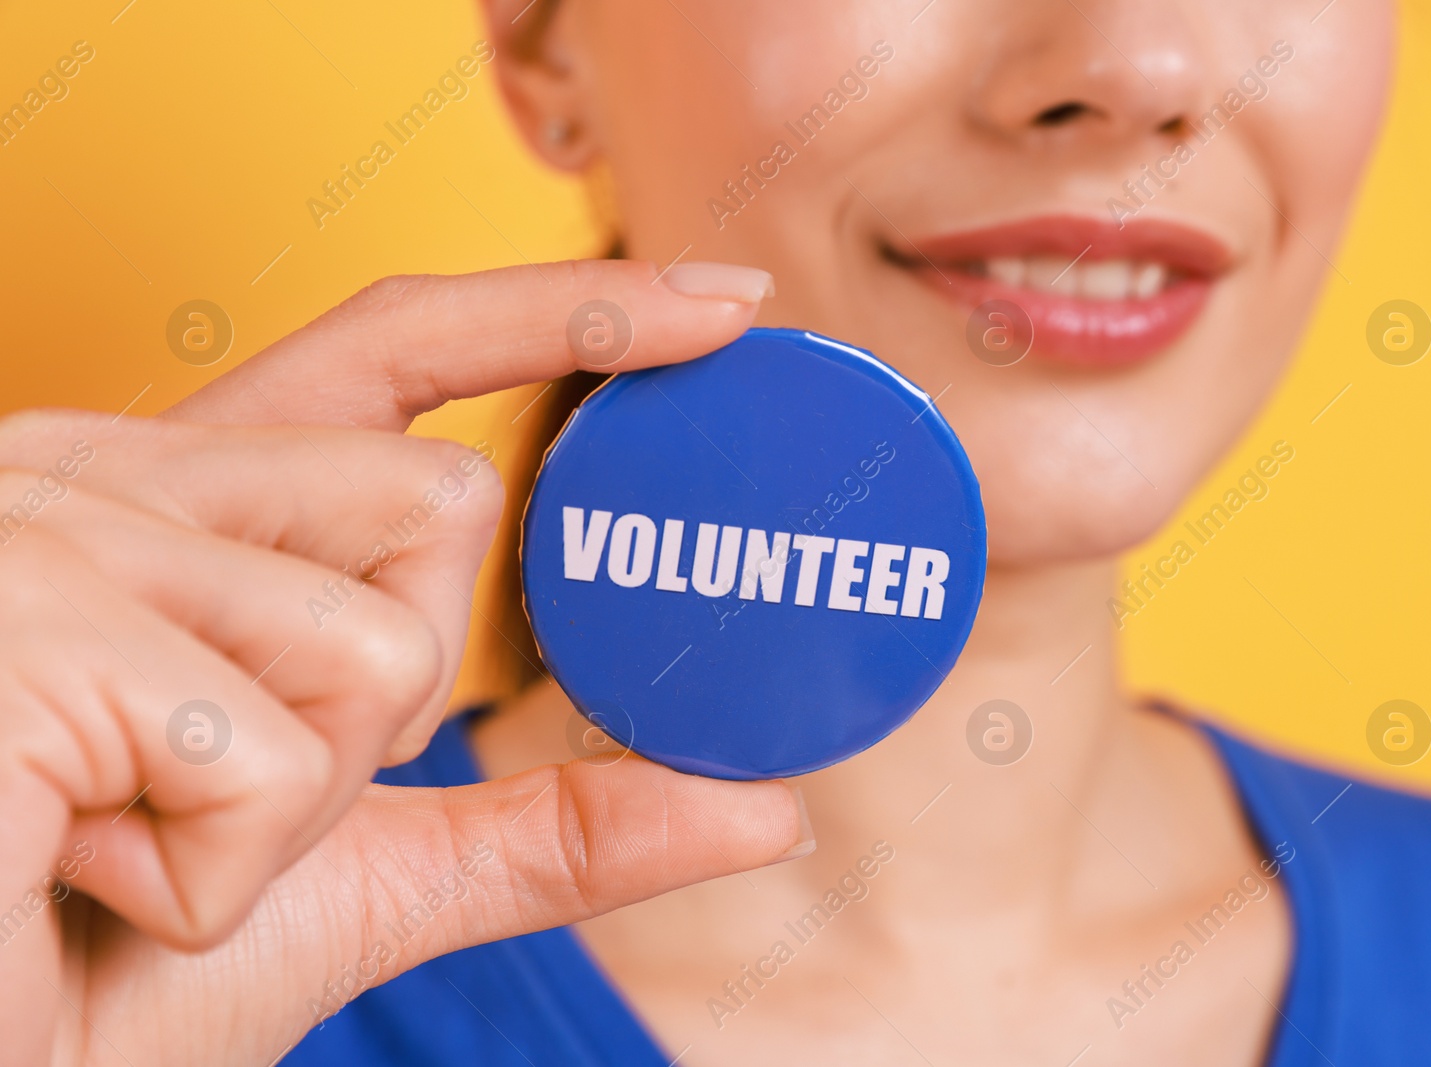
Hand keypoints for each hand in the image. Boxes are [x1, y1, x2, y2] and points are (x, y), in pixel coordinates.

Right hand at [0, 259, 806, 1065]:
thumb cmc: (102, 975)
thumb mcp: (363, 871)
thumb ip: (556, 827)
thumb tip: (768, 809)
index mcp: (176, 505)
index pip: (398, 350)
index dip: (565, 312)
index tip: (728, 299)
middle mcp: (105, 476)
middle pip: (437, 503)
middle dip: (388, 694)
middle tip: (212, 786)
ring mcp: (51, 528)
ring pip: (380, 631)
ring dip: (300, 800)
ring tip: (127, 842)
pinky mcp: (24, 613)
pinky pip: (272, 747)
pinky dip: (219, 870)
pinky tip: (77, 867)